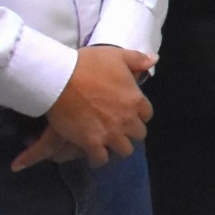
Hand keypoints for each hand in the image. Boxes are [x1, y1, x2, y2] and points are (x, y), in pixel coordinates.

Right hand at [26, 46, 153, 168]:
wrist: (60, 78)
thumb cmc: (87, 64)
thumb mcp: (116, 55)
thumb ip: (137, 59)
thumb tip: (154, 60)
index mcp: (135, 100)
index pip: (147, 114)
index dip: (138, 114)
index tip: (128, 112)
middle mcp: (127, 120)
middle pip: (138, 134)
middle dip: (130, 131)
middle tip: (118, 127)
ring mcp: (110, 133)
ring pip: (124, 150)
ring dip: (117, 146)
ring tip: (107, 141)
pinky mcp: (91, 143)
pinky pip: (101, 159)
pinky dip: (98, 158)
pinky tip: (92, 152)